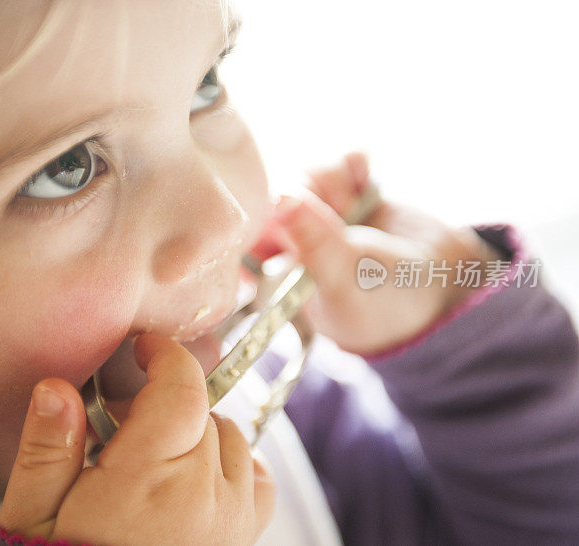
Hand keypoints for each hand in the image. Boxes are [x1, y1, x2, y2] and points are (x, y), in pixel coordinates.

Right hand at [0, 333, 274, 544]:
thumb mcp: (34, 517)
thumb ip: (46, 451)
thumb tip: (56, 388)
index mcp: (148, 481)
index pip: (182, 388)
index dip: (165, 355)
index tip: (144, 348)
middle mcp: (203, 494)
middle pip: (203, 409)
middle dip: (165, 399)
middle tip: (123, 420)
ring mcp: (232, 520)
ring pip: (231, 437)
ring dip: (197, 430)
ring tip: (155, 453)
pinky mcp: (244, 539)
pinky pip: (256, 478)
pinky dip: (232, 463)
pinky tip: (196, 476)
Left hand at [256, 153, 502, 354]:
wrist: (447, 287)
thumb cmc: (387, 302)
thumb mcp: (347, 280)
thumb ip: (313, 242)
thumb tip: (279, 200)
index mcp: (280, 271)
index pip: (251, 228)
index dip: (270, 209)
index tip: (297, 207)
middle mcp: (295, 241)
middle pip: (279, 190)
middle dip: (309, 191)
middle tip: (338, 209)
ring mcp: (323, 215)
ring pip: (308, 172)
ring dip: (332, 178)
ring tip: (355, 201)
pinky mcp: (351, 194)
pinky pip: (339, 162)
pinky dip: (352, 165)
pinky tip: (366, 183)